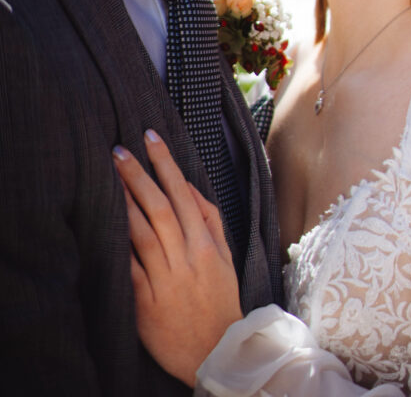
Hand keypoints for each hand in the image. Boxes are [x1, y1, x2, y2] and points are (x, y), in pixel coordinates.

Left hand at [113, 130, 242, 385]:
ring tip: (108, 177)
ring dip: (124, 202)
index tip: (150, 137)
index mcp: (206, 244)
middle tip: (118, 150)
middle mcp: (186, 258)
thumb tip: (188, 187)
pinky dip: (118, 246)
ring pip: (142, 234)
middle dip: (138, 175)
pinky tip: (104, 223)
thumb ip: (210, 219)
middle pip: (159, 208)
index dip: (165, 163)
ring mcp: (165, 280)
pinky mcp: (146, 303)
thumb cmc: (220, 301)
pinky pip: (130, 268)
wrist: (215, 353)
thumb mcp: (225, 257)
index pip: (182, 193)